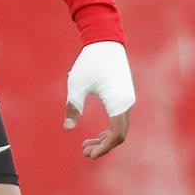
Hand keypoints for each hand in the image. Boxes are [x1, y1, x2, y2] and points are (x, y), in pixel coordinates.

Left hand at [63, 40, 135, 159]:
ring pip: (121, 127)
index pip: (117, 135)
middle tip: (84, 151)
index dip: (104, 148)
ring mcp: (127, 99)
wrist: (105, 41)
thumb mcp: (77, 84)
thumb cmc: (90, 62)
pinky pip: (121, 119)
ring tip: (87, 145)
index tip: (88, 154)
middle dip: (103, 146)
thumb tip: (67, 128)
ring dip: (106, 139)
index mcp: (119, 102)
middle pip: (119, 134)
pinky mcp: (124, 95)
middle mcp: (127, 103)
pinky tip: (98, 134)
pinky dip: (110, 130)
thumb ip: (73, 106)